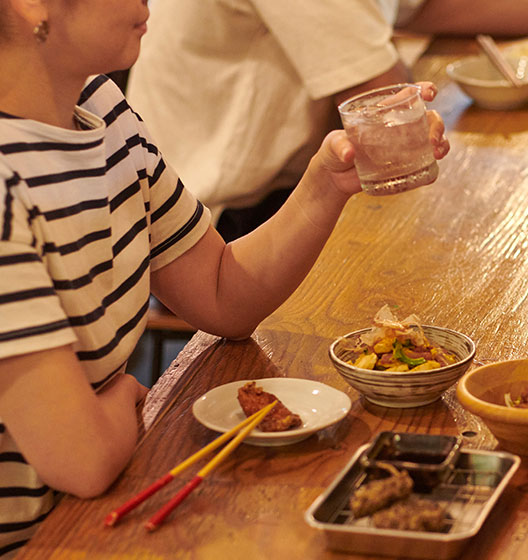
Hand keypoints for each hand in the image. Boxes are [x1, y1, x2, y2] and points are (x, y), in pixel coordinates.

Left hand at [315, 81, 449, 196]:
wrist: (334, 179)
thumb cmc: (332, 153)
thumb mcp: (332, 145)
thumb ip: (338, 145)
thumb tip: (349, 153)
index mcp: (384, 114)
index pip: (408, 96)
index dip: (423, 90)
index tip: (430, 93)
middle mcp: (399, 129)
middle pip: (428, 119)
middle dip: (437, 125)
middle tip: (432, 140)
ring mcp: (403, 149)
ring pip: (432, 141)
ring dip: (441, 144)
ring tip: (437, 153)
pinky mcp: (403, 168)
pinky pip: (423, 167)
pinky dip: (431, 170)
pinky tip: (431, 175)